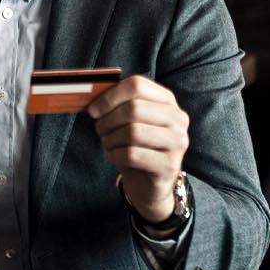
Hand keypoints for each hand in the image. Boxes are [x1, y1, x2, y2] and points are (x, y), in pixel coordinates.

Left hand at [85, 75, 189, 222]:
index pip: (137, 85)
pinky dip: (115, 155)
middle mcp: (177, 119)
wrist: (150, 183)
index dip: (110, 96)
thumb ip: (117, 104)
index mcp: (167, 101)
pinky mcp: (169, 165)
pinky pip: (131, 155)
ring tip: (109, 144)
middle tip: (100, 130)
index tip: (94, 110)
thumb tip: (92, 95)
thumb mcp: (130, 121)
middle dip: (109, 120)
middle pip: (134, 108)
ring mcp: (177, 142)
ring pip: (132, 132)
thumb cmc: (136, 146)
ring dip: (111, 139)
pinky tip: (116, 157)